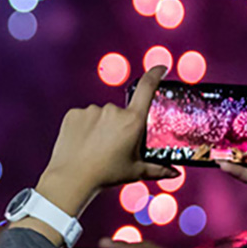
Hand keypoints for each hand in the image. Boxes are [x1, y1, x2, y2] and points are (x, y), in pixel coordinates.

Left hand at [34, 65, 177, 219]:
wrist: (71, 179)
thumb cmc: (106, 175)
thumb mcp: (135, 172)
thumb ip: (158, 169)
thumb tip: (175, 173)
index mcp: (132, 121)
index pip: (147, 88)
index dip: (155, 74)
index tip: (161, 68)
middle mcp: (112, 111)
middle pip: (121, 113)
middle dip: (119, 126)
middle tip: (112, 147)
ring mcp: (91, 110)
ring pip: (100, 115)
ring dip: (101, 126)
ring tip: (94, 148)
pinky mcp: (73, 113)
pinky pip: (83, 117)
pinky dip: (84, 127)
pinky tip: (81, 143)